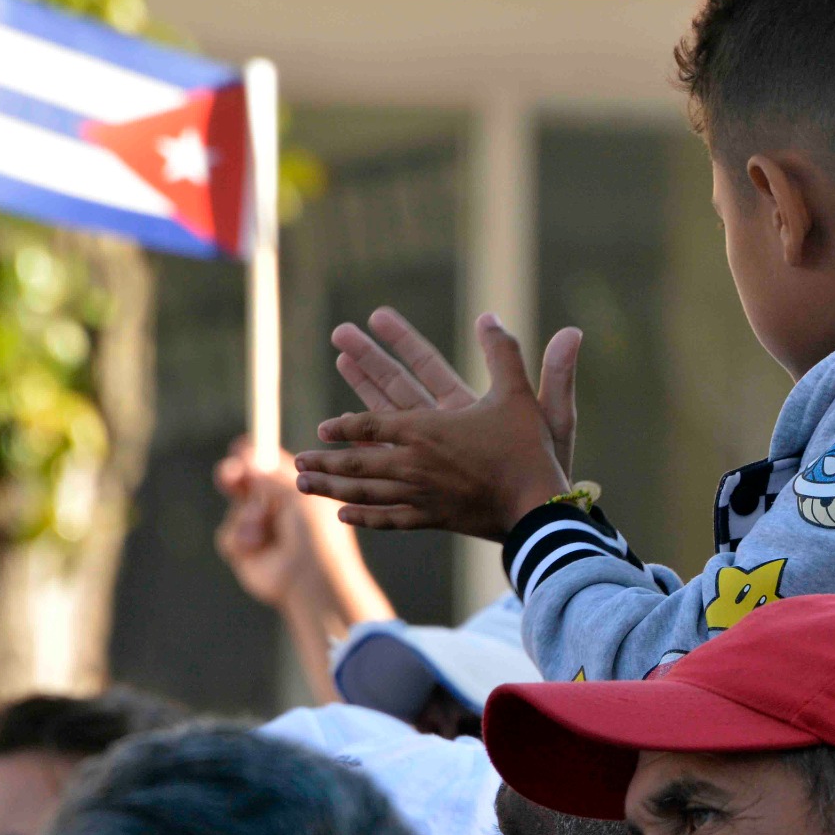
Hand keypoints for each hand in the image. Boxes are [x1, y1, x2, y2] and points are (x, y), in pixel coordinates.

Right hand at [214, 440, 392, 622]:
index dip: (255, 456)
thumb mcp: (298, 496)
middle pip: (248, 485)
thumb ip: (270, 476)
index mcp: (300, 493)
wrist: (310, 580)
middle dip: (235, 477)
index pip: (272, 469)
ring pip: (236, 509)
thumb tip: (246, 456)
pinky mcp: (245, 551)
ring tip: (262, 525)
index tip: (241, 446)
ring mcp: (261, 531)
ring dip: (246, 514)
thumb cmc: (316, 535)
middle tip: (228, 474)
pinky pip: (227, 533)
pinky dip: (239, 536)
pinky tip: (256, 545)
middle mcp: (279, 510)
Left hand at [297, 314, 571, 538]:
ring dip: (332, 488)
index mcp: (426, 430)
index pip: (373, 424)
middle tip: (296, 462)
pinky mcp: (433, 518)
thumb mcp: (518, 394)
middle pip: (357, 461)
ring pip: (365, 492)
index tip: (322, 427)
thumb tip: (490, 315)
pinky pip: (389, 518)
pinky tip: (346, 515)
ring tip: (304, 486)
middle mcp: (414, 463)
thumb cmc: (527, 450)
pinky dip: (365, 516)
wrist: (538, 509)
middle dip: (325, 459)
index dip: (345, 425)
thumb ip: (503, 353)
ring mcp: (421, 495)